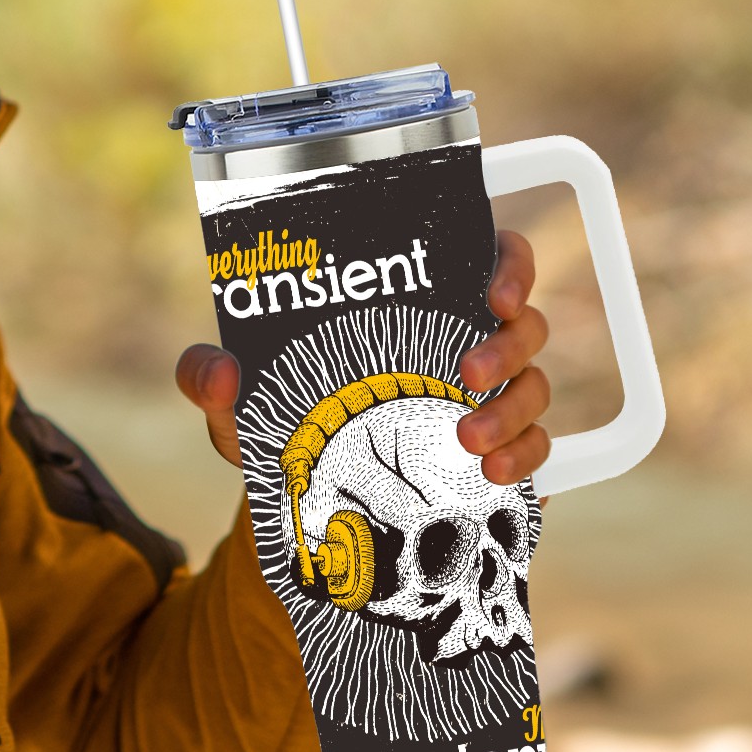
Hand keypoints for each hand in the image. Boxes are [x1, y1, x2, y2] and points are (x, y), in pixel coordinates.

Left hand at [174, 228, 551, 486]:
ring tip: (468, 442)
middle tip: (466, 374)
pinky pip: (541, 448)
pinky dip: (527, 458)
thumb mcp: (237, 401)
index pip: (489, 255)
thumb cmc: (277, 421)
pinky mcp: (499, 452)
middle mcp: (465, 339)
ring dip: (514, 410)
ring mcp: (491, 398)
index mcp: (417, 302)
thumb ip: (210, 380)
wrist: (299, 496)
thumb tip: (219, 374)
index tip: (491, 291)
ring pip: (537, 385)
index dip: (508, 263)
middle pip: (525, 322)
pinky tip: (492, 475)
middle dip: (507, 345)